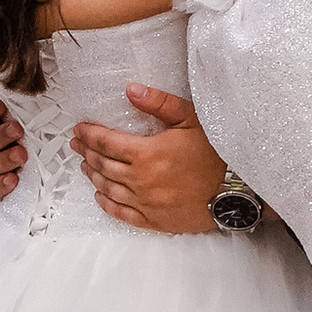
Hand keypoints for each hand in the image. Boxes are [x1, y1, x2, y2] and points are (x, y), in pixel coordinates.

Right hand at [0, 91, 24, 204]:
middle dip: (1, 135)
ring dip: (4, 159)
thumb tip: (28, 85)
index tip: (1, 105)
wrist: (1, 157)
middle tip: (18, 130)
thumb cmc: (7, 127)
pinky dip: (1, 184)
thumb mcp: (8, 114)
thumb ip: (13, 105)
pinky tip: (13, 179)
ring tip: (22, 155)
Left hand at [71, 89, 226, 235]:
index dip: (89, 134)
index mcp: (147, 154)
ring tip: (84, 165)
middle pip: (104, 165)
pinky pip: (124, 215)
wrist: (235, 191)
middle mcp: (142, 181)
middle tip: (76, 144)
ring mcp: (147, 204)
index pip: (107, 142)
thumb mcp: (189, 119)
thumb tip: (130, 89)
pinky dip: (108, 205)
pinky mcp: (156, 221)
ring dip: (93, 175)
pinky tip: (100, 196)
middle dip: (86, 152)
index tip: (79, 128)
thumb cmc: (214, 153)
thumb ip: (158, 103)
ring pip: (109, 189)